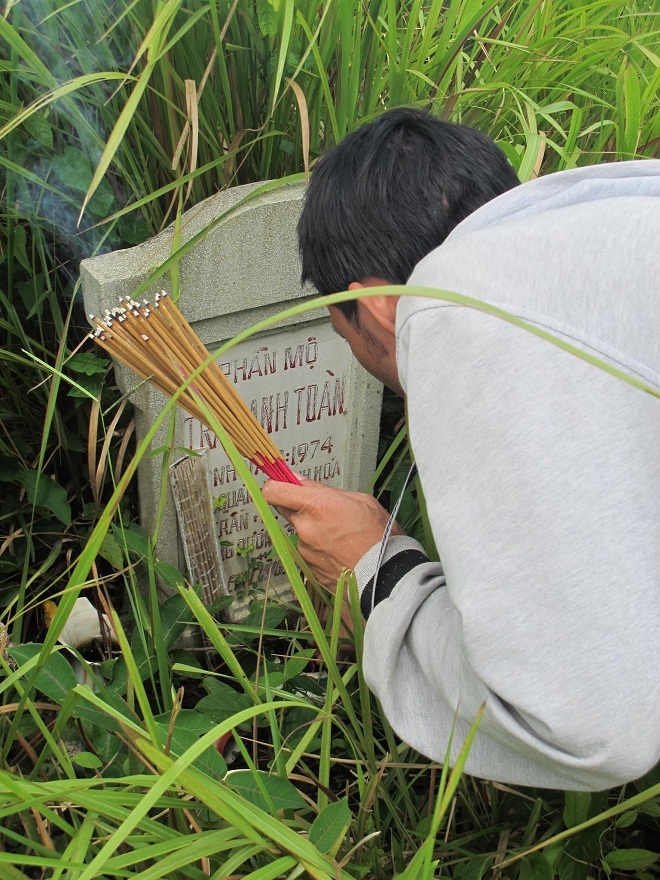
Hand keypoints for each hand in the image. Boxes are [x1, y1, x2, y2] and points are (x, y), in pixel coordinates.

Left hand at [261, 478, 404, 589]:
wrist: (388, 576)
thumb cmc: (381, 536)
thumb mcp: (361, 500)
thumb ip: (326, 491)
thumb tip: (302, 482)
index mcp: (317, 505)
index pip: (274, 491)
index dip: (276, 486)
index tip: (284, 484)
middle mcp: (306, 528)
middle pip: (286, 510)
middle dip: (300, 507)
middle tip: (323, 510)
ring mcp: (306, 550)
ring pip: (301, 532)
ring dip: (313, 530)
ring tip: (341, 536)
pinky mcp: (310, 568)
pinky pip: (309, 551)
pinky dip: (320, 549)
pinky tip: (341, 552)